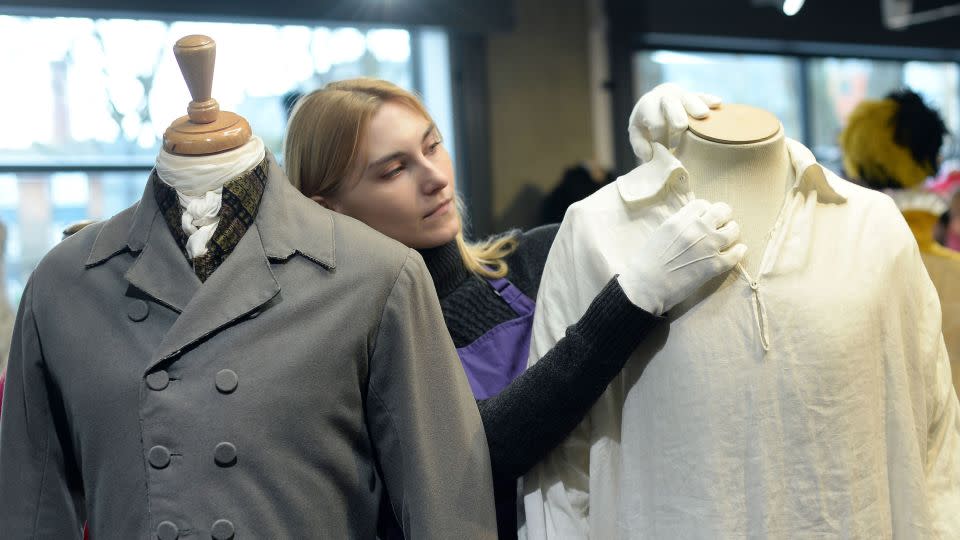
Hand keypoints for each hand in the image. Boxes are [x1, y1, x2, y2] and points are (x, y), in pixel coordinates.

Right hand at [618, 199, 745, 314]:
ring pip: (733, 230)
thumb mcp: (659, 234)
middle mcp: (697, 228)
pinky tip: (739, 250)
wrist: (646, 286)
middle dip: (723, 216)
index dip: (706, 210)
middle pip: (722, 211)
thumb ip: (676, 227)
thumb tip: (687, 225)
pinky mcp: (715, 265)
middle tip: (722, 223)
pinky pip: (736, 254)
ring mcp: (709, 246)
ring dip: (732, 231)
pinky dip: (739, 251)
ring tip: (729, 236)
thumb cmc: (646, 262)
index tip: (706, 217)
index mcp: (680, 220)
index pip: (702, 204)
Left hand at [628, 83, 721, 162]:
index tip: (666, 150)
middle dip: (675, 115)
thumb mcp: (637, 133)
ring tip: (703, 115)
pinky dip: (709, 100)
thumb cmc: (646, 122)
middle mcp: (664, 97)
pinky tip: (717, 103)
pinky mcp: (694, 95)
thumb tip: (650, 156)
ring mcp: (681, 94)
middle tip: (680, 127)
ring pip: (689, 98)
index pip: (656, 122)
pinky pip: (703, 95)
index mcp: (648, 106)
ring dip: (696, 106)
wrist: (656, 100)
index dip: (661, 137)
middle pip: (670, 104)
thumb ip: (639, 144)